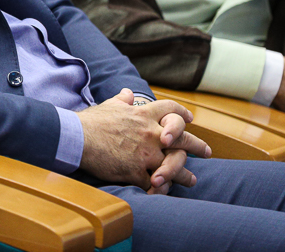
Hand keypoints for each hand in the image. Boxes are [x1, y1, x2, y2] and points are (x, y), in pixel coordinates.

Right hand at [76, 89, 210, 189]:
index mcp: (143, 115)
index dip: (182, 113)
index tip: (190, 118)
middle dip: (197, 146)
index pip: (170, 109)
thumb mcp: (109, 105)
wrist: (78, 138)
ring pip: (175, 165)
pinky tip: (165, 192)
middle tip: (207, 152)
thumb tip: (127, 92)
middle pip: (183, 138)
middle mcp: (150, 134)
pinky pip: (155, 184)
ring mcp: (145, 154)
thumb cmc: (91, 121)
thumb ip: (122, 100)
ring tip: (191, 180)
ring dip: (185, 174)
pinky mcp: (136, 172)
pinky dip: (161, 189)